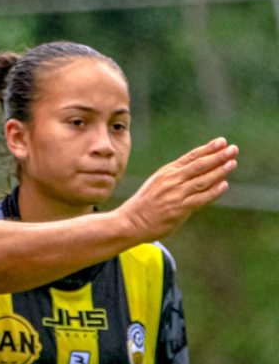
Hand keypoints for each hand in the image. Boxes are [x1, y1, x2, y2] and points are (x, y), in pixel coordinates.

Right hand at [118, 137, 237, 241]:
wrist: (131, 222)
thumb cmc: (144, 204)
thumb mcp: (157, 184)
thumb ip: (175, 178)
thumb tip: (199, 173)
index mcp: (166, 172)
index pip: (190, 157)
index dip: (207, 149)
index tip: (221, 141)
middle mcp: (171, 180)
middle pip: (199, 165)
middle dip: (218, 156)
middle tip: (233, 148)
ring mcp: (175, 194)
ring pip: (202, 180)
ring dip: (219, 171)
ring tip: (232, 163)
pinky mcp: (179, 209)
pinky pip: (200, 198)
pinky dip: (213, 191)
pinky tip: (224, 185)